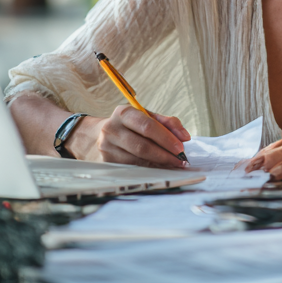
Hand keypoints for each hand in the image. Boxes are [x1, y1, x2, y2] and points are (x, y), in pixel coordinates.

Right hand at [70, 106, 190, 168]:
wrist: (96, 136)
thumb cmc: (129, 125)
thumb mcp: (146, 117)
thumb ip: (167, 123)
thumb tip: (184, 136)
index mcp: (124, 113)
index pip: (147, 126)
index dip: (166, 138)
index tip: (181, 147)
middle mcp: (112, 129)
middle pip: (142, 146)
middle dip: (165, 154)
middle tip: (180, 160)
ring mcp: (106, 147)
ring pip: (137, 160)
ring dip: (159, 164)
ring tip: (173, 165)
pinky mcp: (106, 162)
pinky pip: (132, 168)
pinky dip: (149, 169)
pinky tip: (159, 169)